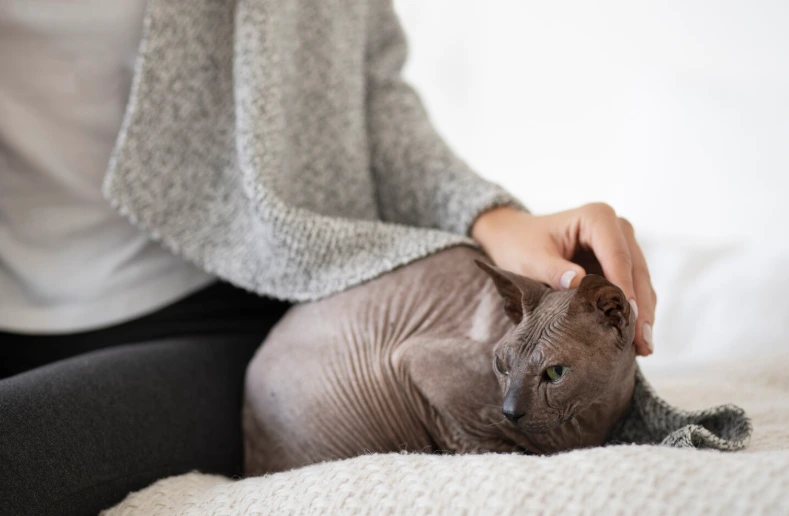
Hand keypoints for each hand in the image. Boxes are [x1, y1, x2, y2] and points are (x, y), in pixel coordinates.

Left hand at [471, 204, 655, 355]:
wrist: (515, 238)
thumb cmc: (521, 244)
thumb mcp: (530, 258)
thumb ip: (553, 270)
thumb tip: (579, 283)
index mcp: (597, 218)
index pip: (617, 256)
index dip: (625, 288)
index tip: (629, 316)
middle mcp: (617, 228)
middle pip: (636, 270)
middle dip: (640, 308)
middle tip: (642, 342)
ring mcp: (622, 246)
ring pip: (640, 282)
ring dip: (642, 315)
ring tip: (642, 347)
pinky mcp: (619, 265)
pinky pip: (633, 289)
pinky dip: (634, 313)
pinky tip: (634, 340)